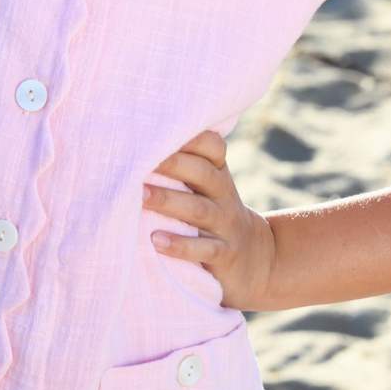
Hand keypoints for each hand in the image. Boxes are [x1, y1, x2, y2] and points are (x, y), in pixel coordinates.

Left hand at [142, 129, 276, 312]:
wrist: (255, 257)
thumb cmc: (214, 215)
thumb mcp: (207, 189)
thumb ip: (183, 168)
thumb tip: (135, 145)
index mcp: (217, 174)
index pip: (212, 147)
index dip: (191, 138)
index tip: (159, 131)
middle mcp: (223, 195)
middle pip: (203, 173)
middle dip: (172, 165)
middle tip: (139, 162)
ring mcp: (225, 225)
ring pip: (199, 210)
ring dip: (169, 202)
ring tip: (141, 197)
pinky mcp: (224, 255)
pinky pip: (204, 249)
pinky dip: (180, 246)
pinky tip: (156, 241)